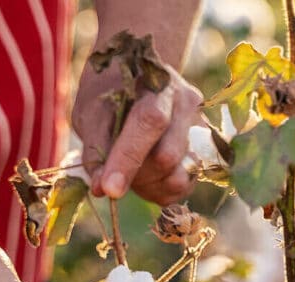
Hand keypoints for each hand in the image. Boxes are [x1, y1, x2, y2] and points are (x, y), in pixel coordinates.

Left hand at [73, 60, 202, 205]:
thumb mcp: (90, 113)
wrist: (134, 79)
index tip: (110, 189)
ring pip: (178, 177)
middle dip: (136, 175)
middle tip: (113, 171)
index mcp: (157, 83)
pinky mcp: (204, 152)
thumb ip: (96, 148)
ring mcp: (200, 129)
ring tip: (131, 171)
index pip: (150, 123)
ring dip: (148, 185)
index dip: (129, 159)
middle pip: (166, 157)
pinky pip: (184, 186)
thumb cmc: (107, 96)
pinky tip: (146, 177)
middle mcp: (187, 104)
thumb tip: (101, 190)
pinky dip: (160, 190)